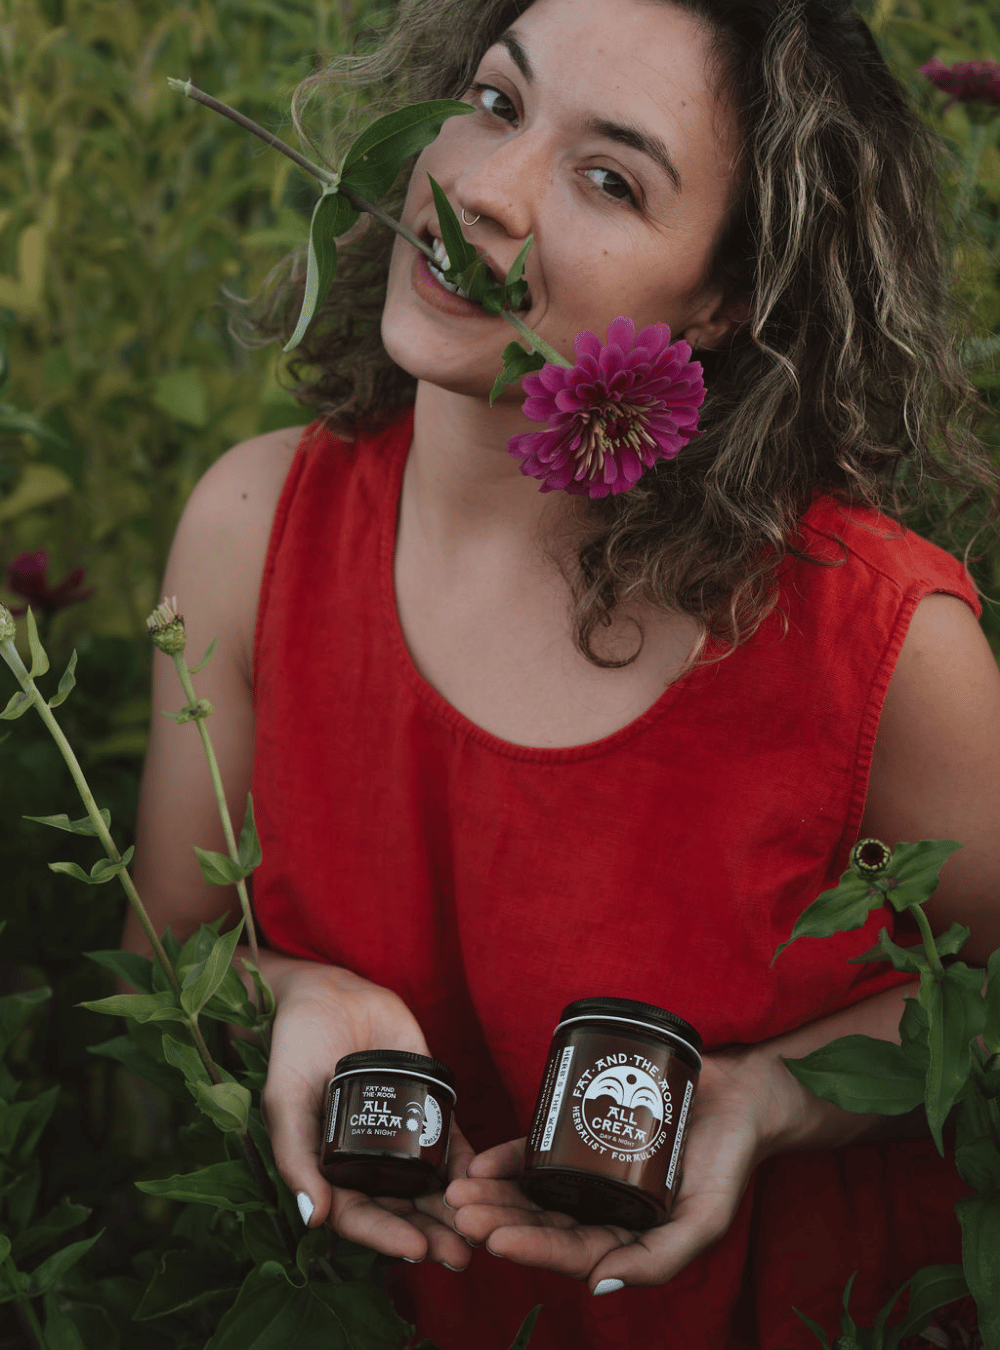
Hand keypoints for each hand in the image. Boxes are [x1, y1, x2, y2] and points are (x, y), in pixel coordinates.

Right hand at [258, 952, 474, 1268]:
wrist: (329, 993)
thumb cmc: (295, 1049)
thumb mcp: (285, 1101)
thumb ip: (296, 1156)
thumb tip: (314, 1218)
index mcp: (330, 1170)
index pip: (360, 1216)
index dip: (388, 1237)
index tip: (418, 1250)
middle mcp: (367, 1161)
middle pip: (402, 1209)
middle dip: (431, 1233)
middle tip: (463, 1255)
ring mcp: (399, 1134)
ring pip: (430, 1183)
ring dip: (454, 1209)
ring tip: (483, 1230)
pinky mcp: (427, 1104)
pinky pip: (450, 1140)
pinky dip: (468, 1162)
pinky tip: (488, 1178)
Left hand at [442, 1048, 794, 1292]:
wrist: (738, 1096)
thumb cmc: (727, 1161)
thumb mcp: (706, 1219)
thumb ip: (659, 1258)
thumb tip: (600, 1285)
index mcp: (626, 1238)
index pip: (572, 1251)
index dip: (533, 1248)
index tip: (495, 1241)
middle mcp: (600, 1211)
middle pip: (542, 1222)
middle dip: (500, 1220)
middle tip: (462, 1213)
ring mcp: (587, 1173)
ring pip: (532, 1191)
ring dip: (495, 1194)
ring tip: (459, 1191)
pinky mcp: (580, 1133)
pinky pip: (537, 1151)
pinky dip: (509, 1159)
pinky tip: (483, 1163)